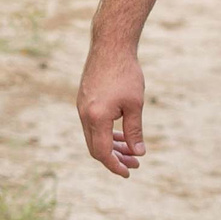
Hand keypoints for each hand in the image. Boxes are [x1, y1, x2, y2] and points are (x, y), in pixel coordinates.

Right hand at [77, 42, 146, 176]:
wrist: (110, 46)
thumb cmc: (126, 74)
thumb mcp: (135, 105)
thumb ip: (135, 131)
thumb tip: (139, 153)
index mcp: (96, 118)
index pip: (103, 152)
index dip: (115, 165)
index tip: (129, 172)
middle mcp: (84, 115)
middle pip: (96, 148)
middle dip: (115, 158)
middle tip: (135, 164)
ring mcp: (82, 108)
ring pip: (94, 136)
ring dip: (112, 146)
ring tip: (132, 151)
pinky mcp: (84, 101)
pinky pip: (93, 125)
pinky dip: (106, 133)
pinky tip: (122, 134)